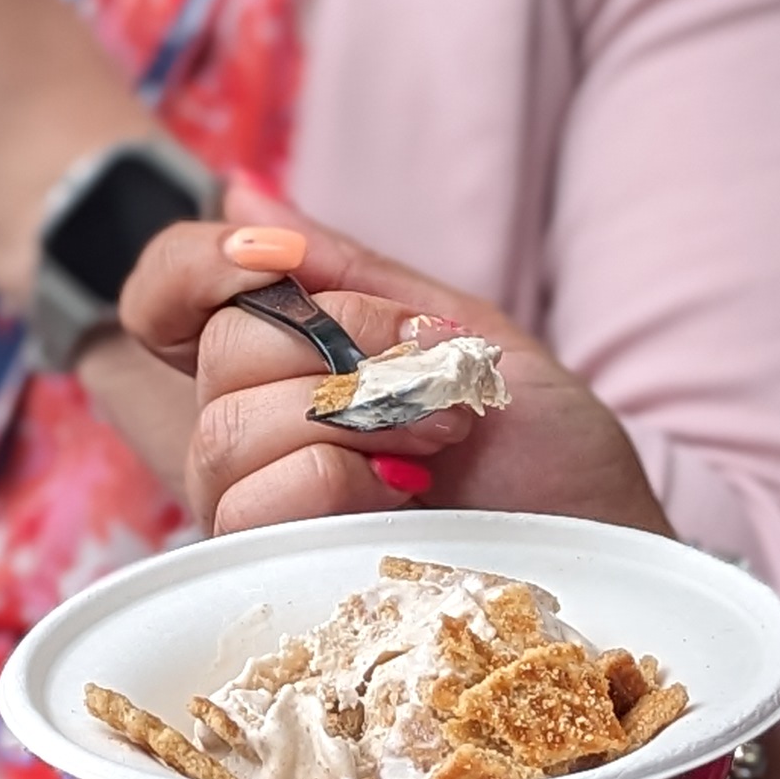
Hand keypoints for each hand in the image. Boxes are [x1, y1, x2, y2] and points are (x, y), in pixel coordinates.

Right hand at [122, 214, 672, 538]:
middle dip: (340, 345)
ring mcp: (258, 521)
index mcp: (290, 377)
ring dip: (354, 416)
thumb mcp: (467, 338)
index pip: (167, 301)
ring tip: (438, 446)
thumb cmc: (554, 463)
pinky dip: (340, 479)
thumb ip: (354, 278)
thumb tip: (242, 194)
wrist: (611, 560)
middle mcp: (254, 448)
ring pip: (228, 428)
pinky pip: (255, 499)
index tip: (268, 261)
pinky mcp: (276, 584)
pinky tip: (404, 505)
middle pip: (220, 350)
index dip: (188, 267)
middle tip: (436, 386)